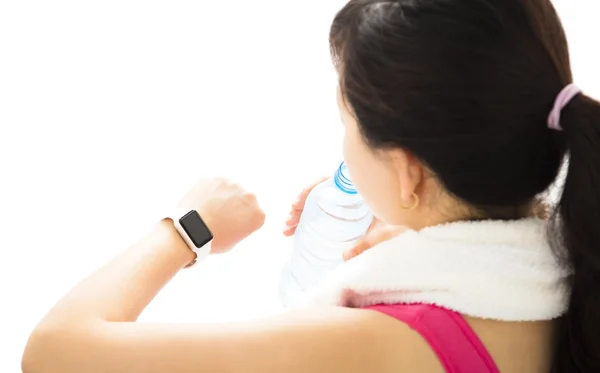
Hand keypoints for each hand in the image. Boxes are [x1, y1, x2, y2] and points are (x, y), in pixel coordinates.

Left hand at [178, 178, 264, 253]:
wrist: (191, 229)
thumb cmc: (212, 240)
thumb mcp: (234, 240)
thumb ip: (239, 225)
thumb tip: (232, 217)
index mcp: (258, 214)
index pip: (254, 215)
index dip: (243, 221)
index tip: (233, 226)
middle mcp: (249, 196)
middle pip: (244, 200)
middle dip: (235, 206)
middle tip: (221, 217)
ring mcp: (233, 185)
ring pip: (229, 190)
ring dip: (223, 197)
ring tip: (209, 210)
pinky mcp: (216, 179)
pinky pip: (214, 185)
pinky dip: (209, 192)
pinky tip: (201, 203)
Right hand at [283, 178, 406, 260]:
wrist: (421, 217)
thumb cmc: (408, 219)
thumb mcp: (389, 231)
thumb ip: (370, 242)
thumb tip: (345, 258)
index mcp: (358, 186)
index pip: (326, 180)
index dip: (309, 191)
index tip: (297, 205)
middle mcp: (352, 189)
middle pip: (319, 190)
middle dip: (300, 206)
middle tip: (288, 224)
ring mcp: (350, 198)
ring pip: (320, 199)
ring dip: (303, 212)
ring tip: (289, 228)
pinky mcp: (351, 209)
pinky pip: (328, 207)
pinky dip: (314, 216)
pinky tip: (302, 227)